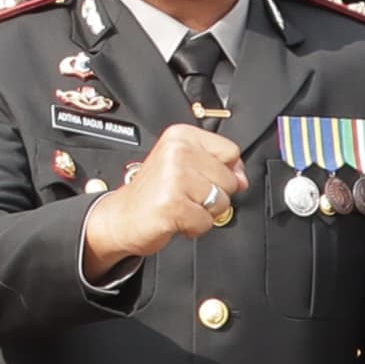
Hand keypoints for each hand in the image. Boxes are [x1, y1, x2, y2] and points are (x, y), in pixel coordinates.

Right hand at [81, 125, 249, 275]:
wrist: (121, 217)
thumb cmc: (153, 193)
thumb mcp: (183, 166)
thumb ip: (216, 166)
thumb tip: (243, 179)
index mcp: (181, 136)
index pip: (231, 151)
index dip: (226, 170)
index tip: (205, 179)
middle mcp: (177, 151)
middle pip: (229, 178)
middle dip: (214, 195)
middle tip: (187, 195)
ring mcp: (174, 177)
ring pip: (221, 201)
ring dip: (204, 212)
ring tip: (181, 206)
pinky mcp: (172, 204)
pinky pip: (206, 222)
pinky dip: (194, 227)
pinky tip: (176, 218)